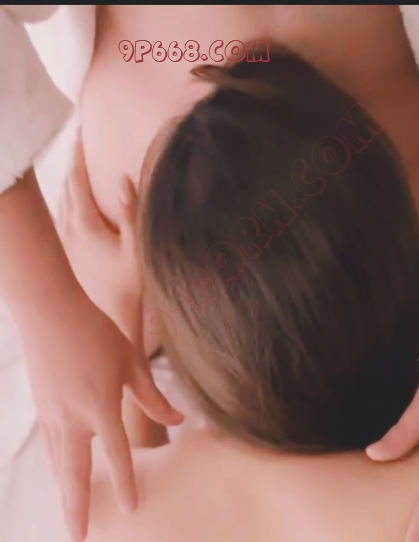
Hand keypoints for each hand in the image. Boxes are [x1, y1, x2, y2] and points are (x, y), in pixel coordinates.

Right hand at [24, 294, 181, 541]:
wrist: (47, 308)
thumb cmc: (95, 330)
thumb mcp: (130, 361)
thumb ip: (153, 396)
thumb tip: (179, 419)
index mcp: (100, 404)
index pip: (116, 454)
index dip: (125, 483)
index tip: (131, 510)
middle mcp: (73, 416)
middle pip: (75, 473)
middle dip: (77, 508)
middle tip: (80, 539)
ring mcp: (53, 413)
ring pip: (60, 464)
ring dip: (66, 495)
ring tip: (72, 521)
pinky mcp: (43, 408)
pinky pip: (53, 448)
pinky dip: (58, 470)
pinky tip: (63, 482)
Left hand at [58, 132, 141, 339]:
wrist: (114, 314)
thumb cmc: (129, 284)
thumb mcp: (136, 247)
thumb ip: (130, 212)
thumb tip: (123, 180)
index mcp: (85, 223)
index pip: (77, 178)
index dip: (79, 153)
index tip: (81, 131)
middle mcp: (69, 229)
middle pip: (66, 185)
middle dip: (73, 162)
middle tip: (80, 141)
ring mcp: (66, 240)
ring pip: (62, 200)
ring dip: (69, 180)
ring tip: (78, 165)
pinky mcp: (68, 250)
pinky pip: (63, 214)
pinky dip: (68, 198)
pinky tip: (75, 200)